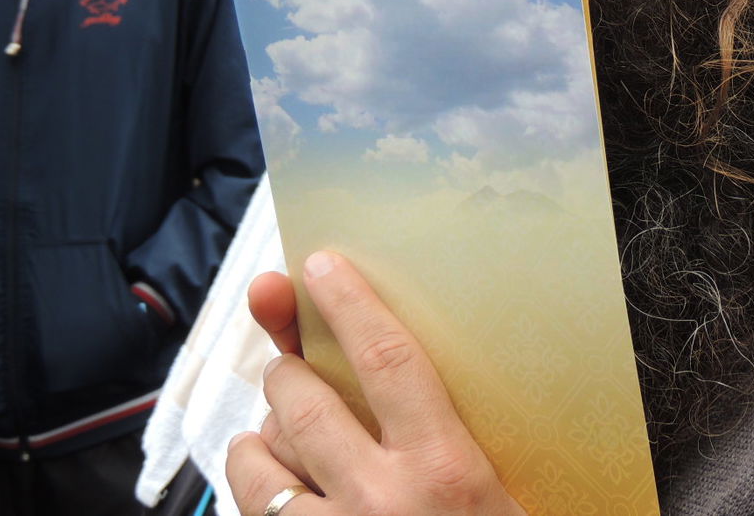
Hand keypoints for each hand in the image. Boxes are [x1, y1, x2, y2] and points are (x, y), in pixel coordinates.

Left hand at [227, 252, 525, 515]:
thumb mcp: (501, 499)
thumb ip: (454, 441)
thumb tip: (402, 375)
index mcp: (446, 473)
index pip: (387, 358)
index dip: (349, 302)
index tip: (320, 263)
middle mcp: (379, 503)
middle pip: (303, 400)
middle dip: (286, 369)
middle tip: (292, 365)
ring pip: (256, 462)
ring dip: (257, 435)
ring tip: (272, 434)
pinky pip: (251, 515)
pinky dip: (252, 491)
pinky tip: (269, 486)